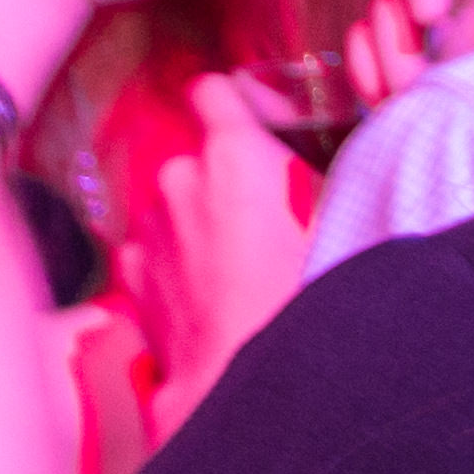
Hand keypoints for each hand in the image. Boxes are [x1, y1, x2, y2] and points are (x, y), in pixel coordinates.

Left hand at [138, 73, 315, 442]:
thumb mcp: (340, 229)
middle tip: (269, 228)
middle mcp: (182, 176)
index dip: (233, 106)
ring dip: (201, 224)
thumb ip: (319, 186)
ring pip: (178, 205)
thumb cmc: (303, 305)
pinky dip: (177, 263)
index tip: (249, 125)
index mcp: (236, 156)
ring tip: (241, 272)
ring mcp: (150, 224)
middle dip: (228, 184)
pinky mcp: (133, 269)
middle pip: (203, 159)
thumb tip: (322, 172)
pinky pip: (158, 249)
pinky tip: (209, 295)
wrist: (239, 382)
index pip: (216, 92)